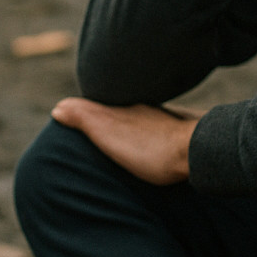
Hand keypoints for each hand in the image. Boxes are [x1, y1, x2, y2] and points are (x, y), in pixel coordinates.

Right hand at [51, 97, 201, 185]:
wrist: (198, 151)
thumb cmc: (149, 146)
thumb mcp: (108, 131)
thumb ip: (84, 117)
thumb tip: (58, 108)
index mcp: (122, 108)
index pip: (96, 105)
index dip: (82, 111)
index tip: (69, 117)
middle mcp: (142, 109)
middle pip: (118, 110)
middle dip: (105, 116)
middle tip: (94, 127)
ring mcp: (163, 120)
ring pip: (140, 119)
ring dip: (130, 125)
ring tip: (123, 136)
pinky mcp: (180, 132)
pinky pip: (159, 130)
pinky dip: (150, 135)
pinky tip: (153, 142)